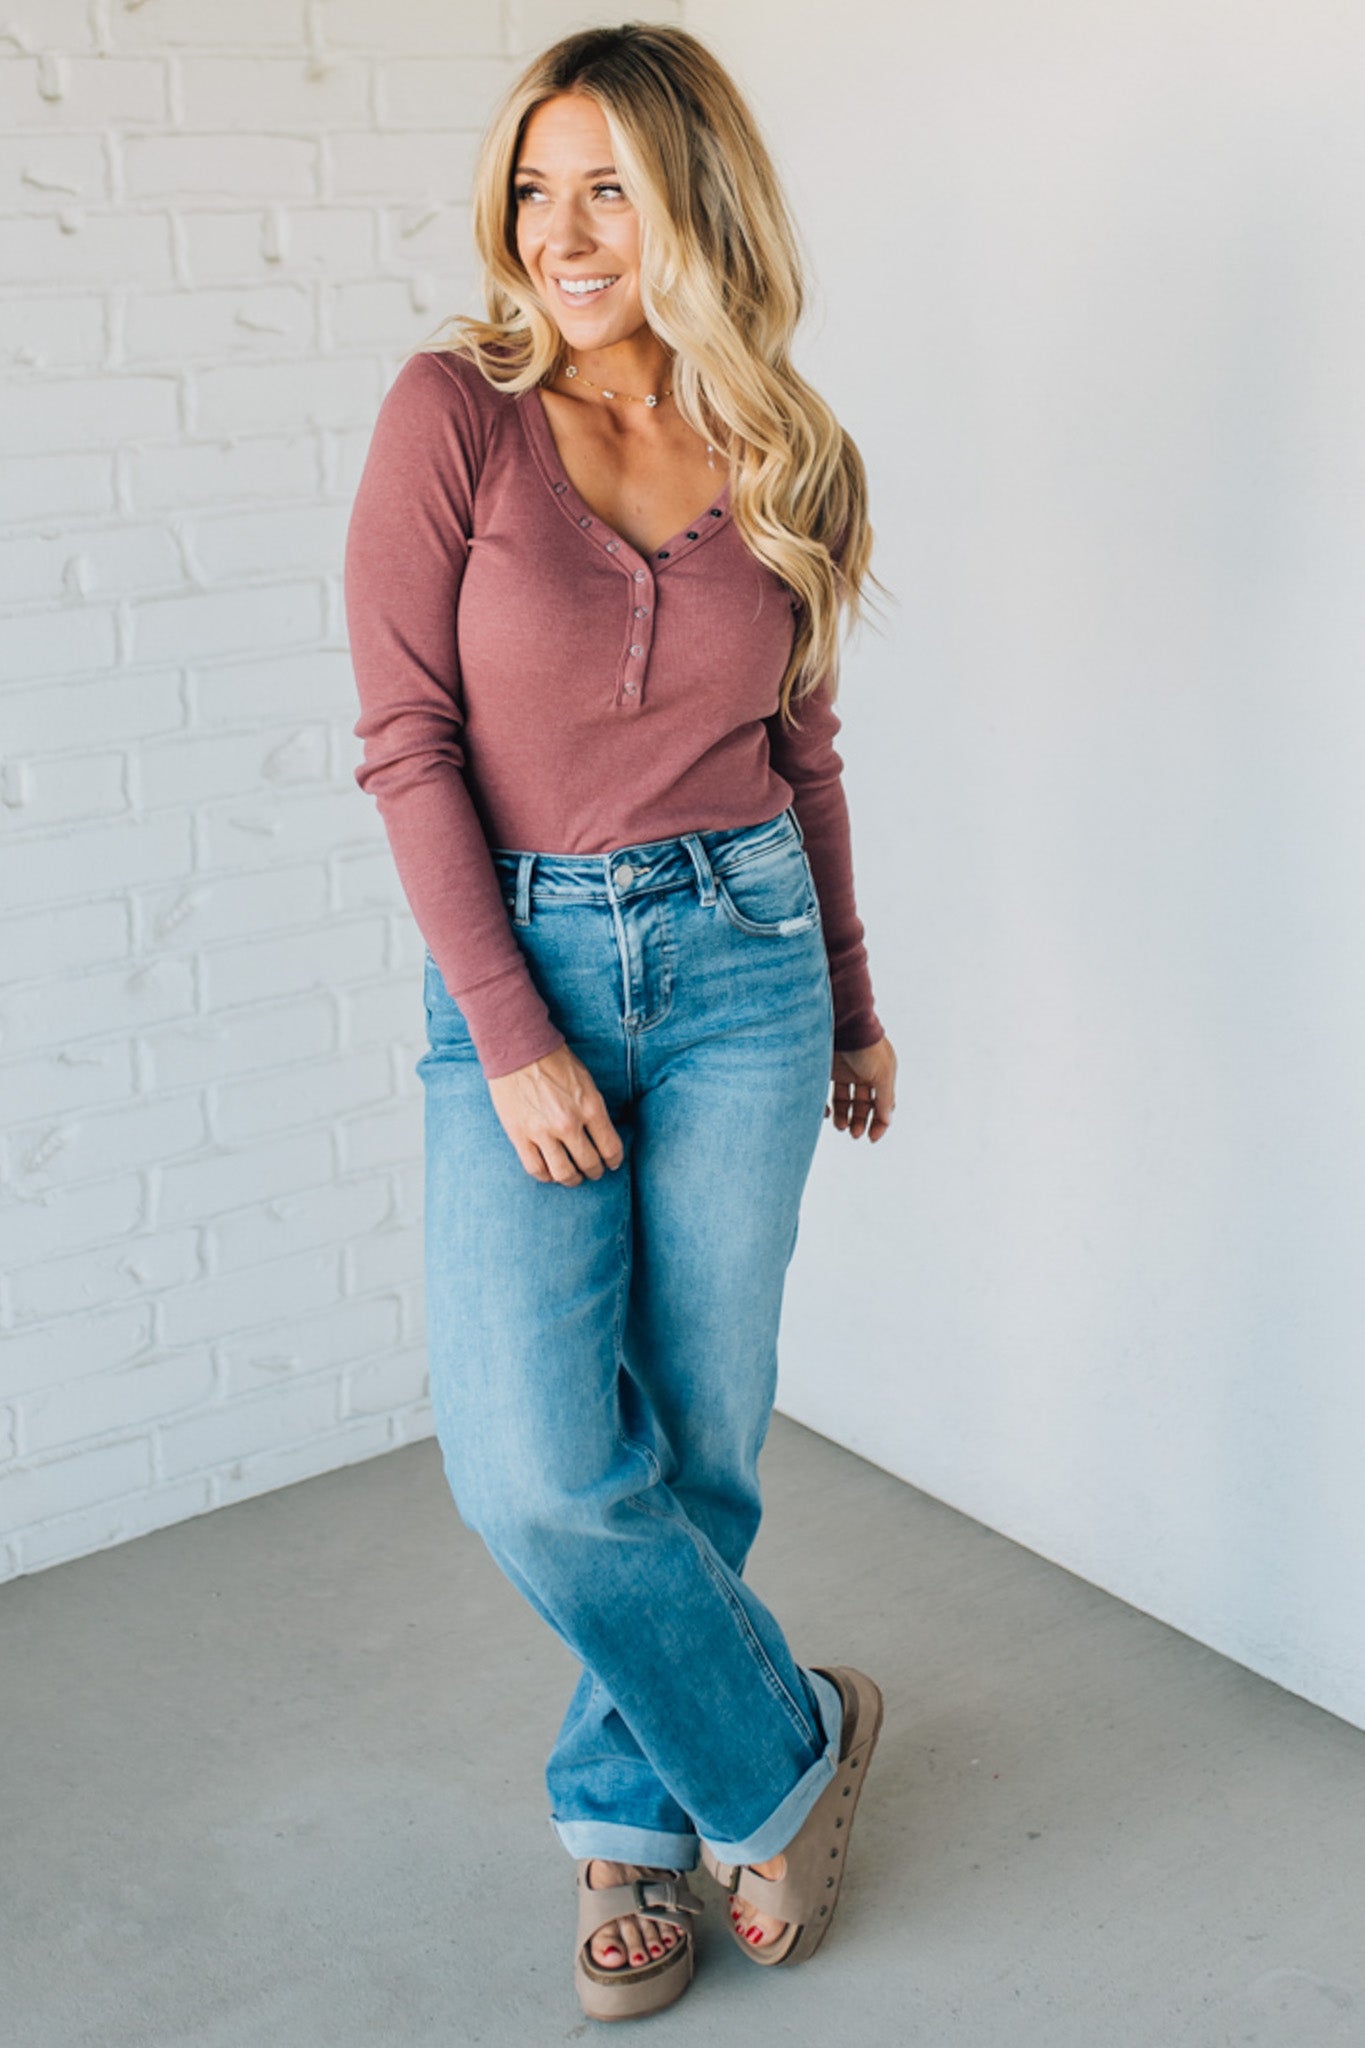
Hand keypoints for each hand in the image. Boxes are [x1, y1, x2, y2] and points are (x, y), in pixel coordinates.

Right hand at [487, 1042, 625, 1185]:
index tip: (612, 1164)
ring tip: (573, 1176)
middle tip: (593, 1171)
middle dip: (594, 1172)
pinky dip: (546, 1176)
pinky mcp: (519, 1135)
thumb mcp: (586, 1082)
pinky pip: (536, 1169)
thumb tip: (600, 1136)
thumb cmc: (554, 1061)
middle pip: (589, 1164)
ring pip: (563, 1173)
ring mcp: (542, 1132)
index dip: (614, 1161)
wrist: (518, 1048)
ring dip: (572, 1179)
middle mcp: (568, 1124)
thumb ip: (594, 1110)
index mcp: (590, 1107)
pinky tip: (550, 1172)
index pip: (611, 1148)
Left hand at [826, 1035, 895, 1141]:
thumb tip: (887, 1119)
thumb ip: (885, 1097)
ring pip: (845, 1101)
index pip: (884, 1104)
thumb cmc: (866, 1045)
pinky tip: (825, 1114)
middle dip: (860, 1121)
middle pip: (864, 1105)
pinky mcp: (826, 1069)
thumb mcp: (882, 1072)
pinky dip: (825, 1106)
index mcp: (882, 1074)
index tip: (870, 1138)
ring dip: (844, 1117)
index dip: (880, 1122)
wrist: (841, 1021)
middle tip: (854, 1134)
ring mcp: (845, 1071)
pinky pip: (825, 1093)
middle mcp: (864, 1074)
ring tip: (840, 1126)